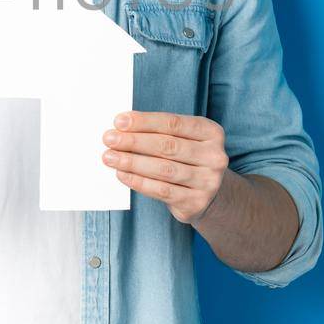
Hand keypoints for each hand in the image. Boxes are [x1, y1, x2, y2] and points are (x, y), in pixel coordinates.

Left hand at [101, 111, 228, 223]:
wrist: (209, 195)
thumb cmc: (187, 159)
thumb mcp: (184, 139)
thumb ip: (159, 132)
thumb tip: (122, 128)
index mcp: (211, 132)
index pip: (173, 123)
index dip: (144, 121)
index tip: (119, 121)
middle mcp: (214, 156)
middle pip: (168, 146)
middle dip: (134, 142)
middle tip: (109, 139)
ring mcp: (207, 181)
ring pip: (163, 169)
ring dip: (132, 162)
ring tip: (110, 157)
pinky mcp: (196, 202)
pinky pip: (161, 190)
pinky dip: (139, 182)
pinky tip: (122, 174)